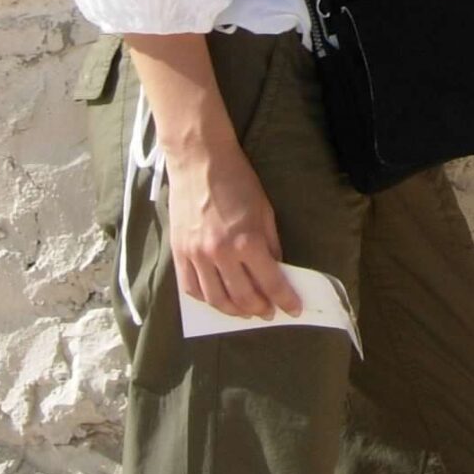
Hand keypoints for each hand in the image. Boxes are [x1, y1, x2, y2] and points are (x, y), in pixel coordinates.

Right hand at [165, 140, 299, 319]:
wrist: (199, 161)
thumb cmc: (238, 181)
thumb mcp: (265, 210)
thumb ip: (271, 244)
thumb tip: (276, 270)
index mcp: (247, 241)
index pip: (271, 282)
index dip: (285, 299)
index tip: (294, 310)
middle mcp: (221, 254)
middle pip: (243, 297)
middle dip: (260, 309)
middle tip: (269, 312)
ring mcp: (196, 256)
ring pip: (216, 299)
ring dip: (233, 311)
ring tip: (246, 312)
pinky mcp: (178, 254)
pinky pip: (191, 289)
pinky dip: (206, 300)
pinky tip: (218, 300)